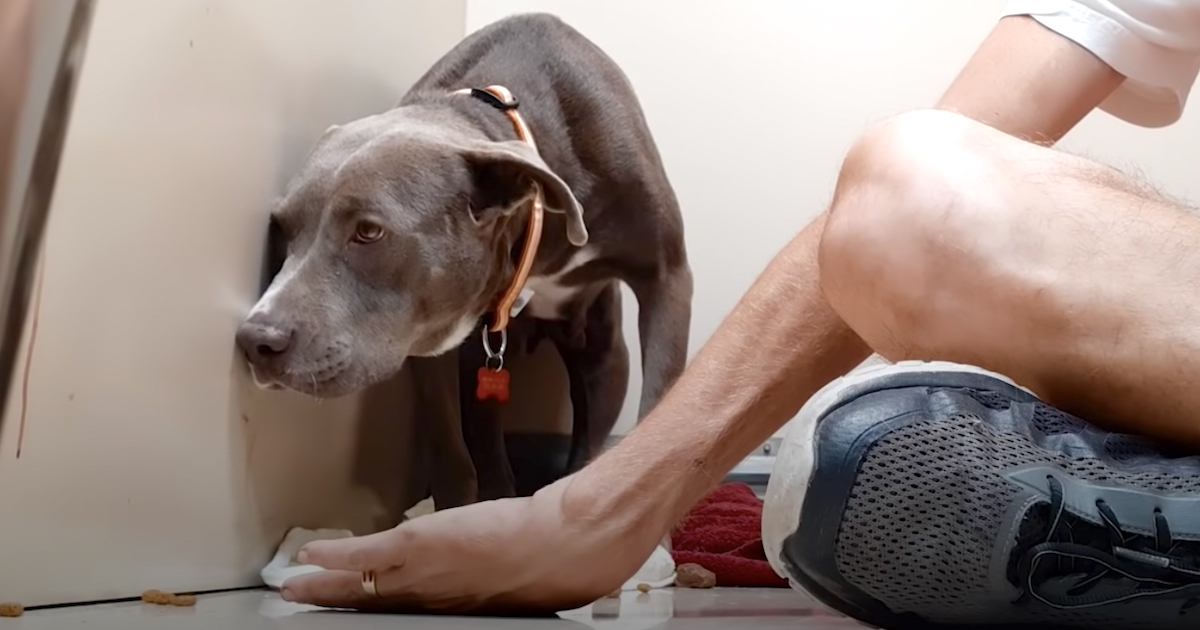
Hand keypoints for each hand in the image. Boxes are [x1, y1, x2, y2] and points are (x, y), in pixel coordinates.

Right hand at [279, 473, 667, 614]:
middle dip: (333, 607)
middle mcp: (432, 602)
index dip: (375, 614)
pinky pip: (369, 554)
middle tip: (299, 605)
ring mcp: (423, 574)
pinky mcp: (421, 546)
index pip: (405, 615)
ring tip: (294, 586)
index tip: (354, 614)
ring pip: (363, 585)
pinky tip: (312, 555)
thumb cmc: (554, 565)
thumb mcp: (520, 585)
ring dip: (323, 586)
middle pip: (373, 608)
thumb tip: (484, 577)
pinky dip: (337, 557)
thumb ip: (494, 584)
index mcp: (454, 610)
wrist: (565, 546)